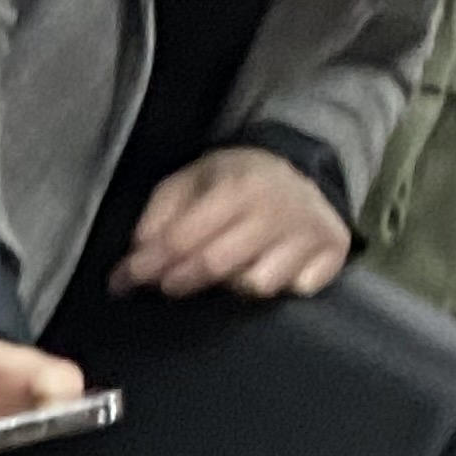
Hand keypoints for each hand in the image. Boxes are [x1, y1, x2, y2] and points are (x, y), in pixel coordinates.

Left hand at [113, 147, 354, 299]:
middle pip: (216, 266)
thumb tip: (139, 253)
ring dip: (231, 286)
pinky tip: (268, 268)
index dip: (146, 266)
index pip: (182, 239)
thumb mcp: (189, 181)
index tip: (121, 283)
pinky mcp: (333, 251)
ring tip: (224, 271)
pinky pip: (296, 289)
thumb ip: (160, 214)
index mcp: (238, 186)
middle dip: (178, 282)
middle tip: (163, 285)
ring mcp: (309, 231)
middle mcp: (277, 210)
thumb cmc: (232, 181)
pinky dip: (279, 285)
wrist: (301, 166)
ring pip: (256, 285)